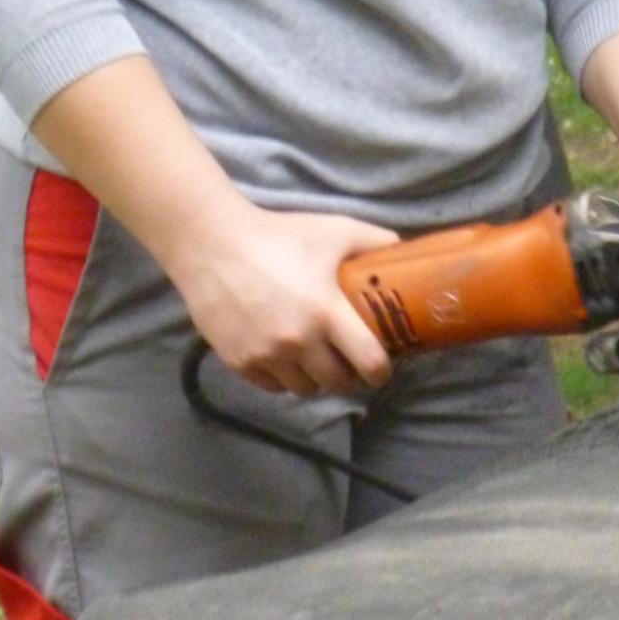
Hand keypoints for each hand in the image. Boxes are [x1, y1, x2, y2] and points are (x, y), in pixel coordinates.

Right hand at [162, 199, 397, 396]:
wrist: (214, 245)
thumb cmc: (280, 236)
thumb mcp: (336, 230)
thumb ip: (375, 241)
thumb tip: (404, 250)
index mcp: (325, 312)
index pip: (366, 359)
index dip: (380, 371)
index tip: (384, 370)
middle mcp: (297, 341)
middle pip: (336, 382)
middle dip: (349, 376)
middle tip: (351, 363)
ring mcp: (265, 355)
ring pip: (303, 389)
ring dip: (316, 380)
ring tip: (320, 362)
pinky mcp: (238, 362)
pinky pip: (271, 386)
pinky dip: (285, 378)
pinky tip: (289, 360)